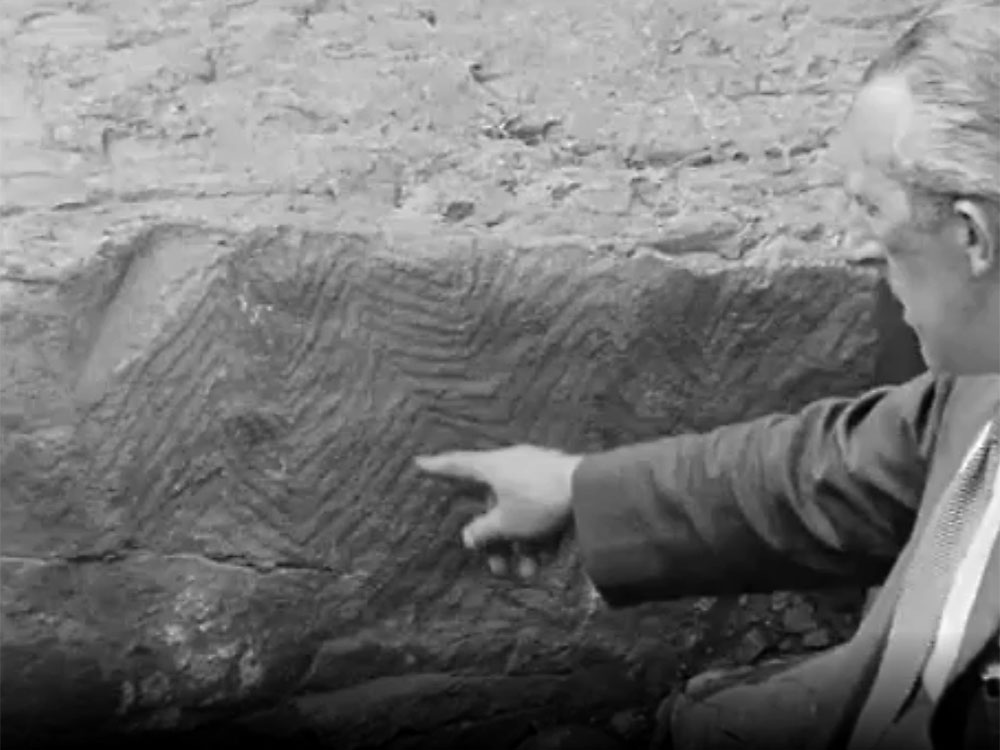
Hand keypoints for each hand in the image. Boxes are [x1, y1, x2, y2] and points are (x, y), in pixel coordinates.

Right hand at [414, 445, 581, 576]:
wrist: (590, 491)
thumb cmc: (539, 500)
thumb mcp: (505, 523)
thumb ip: (482, 531)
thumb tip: (469, 537)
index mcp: (492, 466)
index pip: (456, 465)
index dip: (437, 467)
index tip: (418, 462)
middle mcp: (511, 466)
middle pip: (493, 506)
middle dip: (497, 542)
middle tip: (499, 570)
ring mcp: (536, 475)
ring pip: (520, 515)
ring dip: (521, 546)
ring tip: (529, 572)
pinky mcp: (558, 487)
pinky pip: (540, 513)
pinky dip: (540, 535)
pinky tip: (547, 560)